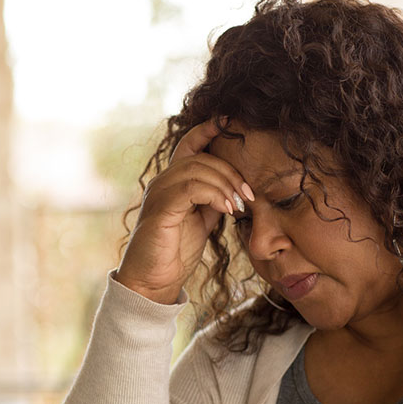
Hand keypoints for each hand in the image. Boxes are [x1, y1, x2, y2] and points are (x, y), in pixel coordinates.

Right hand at [115, 119, 252, 303]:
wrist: (154, 282)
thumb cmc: (175, 252)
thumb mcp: (201, 221)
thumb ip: (212, 201)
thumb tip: (234, 189)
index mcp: (173, 182)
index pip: (190, 144)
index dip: (209, 129)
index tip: (232, 121)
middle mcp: (162, 182)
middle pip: (200, 158)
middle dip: (230, 172)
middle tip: (249, 195)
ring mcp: (159, 194)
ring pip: (196, 169)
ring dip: (225, 185)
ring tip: (239, 206)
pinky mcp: (161, 210)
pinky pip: (191, 188)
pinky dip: (214, 195)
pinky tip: (227, 211)